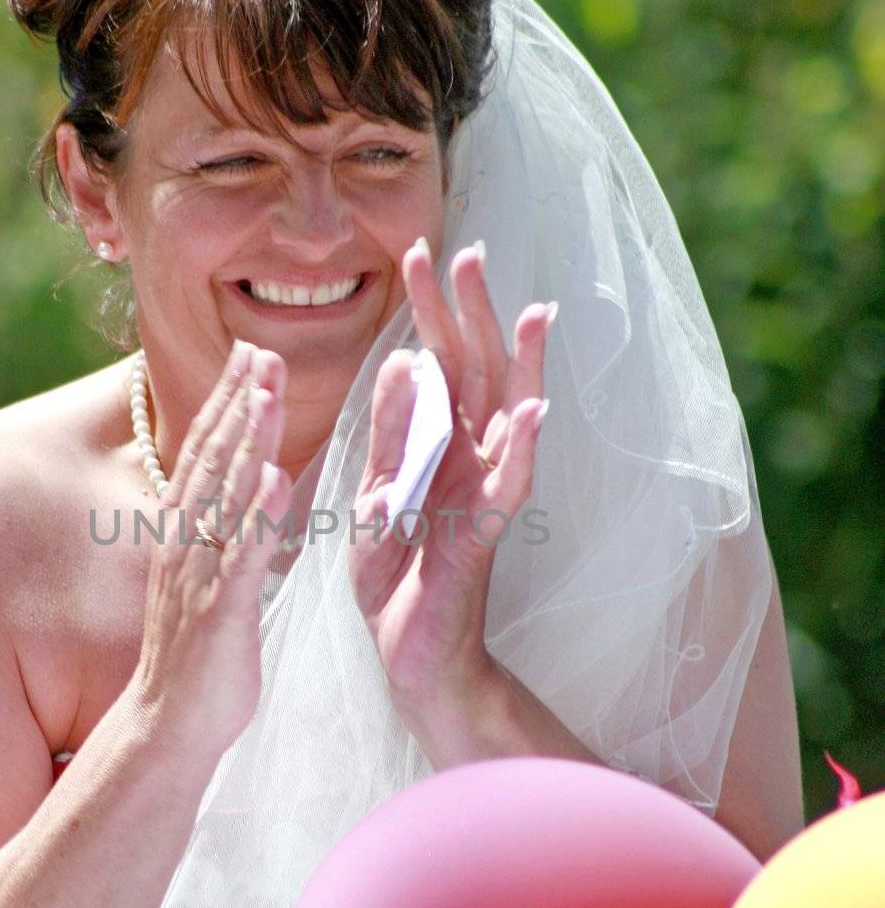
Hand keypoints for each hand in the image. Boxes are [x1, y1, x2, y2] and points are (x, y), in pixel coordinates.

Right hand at [129, 340, 292, 756]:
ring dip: (247, 438)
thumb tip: (242, 492)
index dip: (226, 403)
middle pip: (212, 459)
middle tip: (259, 348)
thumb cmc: (196, 657)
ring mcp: (201, 574)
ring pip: (226, 495)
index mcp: (184, 532)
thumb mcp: (205, 579)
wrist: (168, 726)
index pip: (205, 454)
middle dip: (236, 401)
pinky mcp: (222, 611)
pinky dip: (259, 515)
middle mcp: (186, 543)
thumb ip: (220, 533)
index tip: (248, 356)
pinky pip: (243, 556)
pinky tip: (277, 478)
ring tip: (267, 389)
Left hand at [347, 237, 553, 723]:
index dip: (429, 311)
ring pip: (508, 418)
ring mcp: (481, 495)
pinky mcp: (484, 535)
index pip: (436, 364)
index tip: (416, 253)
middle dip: (472, 315)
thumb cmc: (393, 579)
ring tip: (532, 312)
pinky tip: (534, 409)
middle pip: (475, 374)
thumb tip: (401, 359)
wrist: (410, 655)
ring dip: (520, 366)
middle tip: (469, 252)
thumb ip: (389, 433)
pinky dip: (522, 449)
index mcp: (435, 447)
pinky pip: (510, 486)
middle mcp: (466, 461)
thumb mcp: (374, 495)